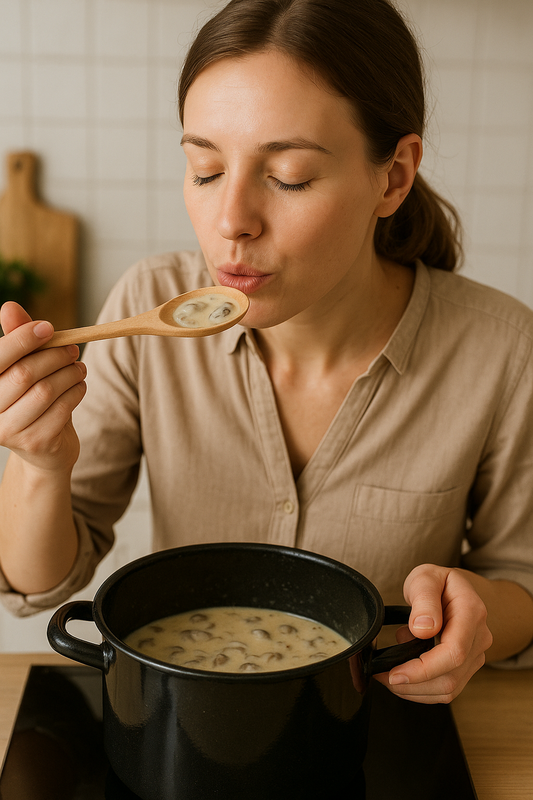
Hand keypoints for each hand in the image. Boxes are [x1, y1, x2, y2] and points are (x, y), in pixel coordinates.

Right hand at [0, 302, 86, 471]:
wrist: (44, 447)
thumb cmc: (31, 399)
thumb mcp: (24, 367)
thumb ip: (17, 340)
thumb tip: (9, 307)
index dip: (23, 339)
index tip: (48, 328)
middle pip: (25, 374)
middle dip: (54, 356)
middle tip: (73, 349)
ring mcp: (10, 431)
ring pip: (46, 391)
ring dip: (69, 374)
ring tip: (79, 368)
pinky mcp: (35, 442)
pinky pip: (62, 409)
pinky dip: (76, 392)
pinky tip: (79, 387)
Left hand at [374, 564, 492, 703]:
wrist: (453, 589)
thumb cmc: (437, 582)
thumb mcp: (425, 578)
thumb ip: (424, 600)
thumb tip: (423, 629)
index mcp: (472, 612)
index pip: (454, 652)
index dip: (424, 669)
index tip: (396, 673)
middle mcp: (479, 637)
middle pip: (450, 677)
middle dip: (413, 684)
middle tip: (382, 676)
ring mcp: (475, 654)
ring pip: (449, 689)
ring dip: (415, 690)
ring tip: (389, 675)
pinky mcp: (467, 666)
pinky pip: (447, 688)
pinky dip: (422, 690)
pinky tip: (404, 677)